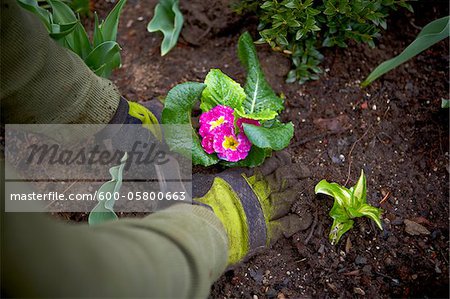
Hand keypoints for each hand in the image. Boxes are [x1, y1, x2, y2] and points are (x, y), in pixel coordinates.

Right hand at [193, 151, 312, 264]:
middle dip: (296, 171)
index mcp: (244, 179)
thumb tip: (183, 170)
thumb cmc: (197, 204)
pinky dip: (300, 219)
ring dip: (299, 189)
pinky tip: (307, 216)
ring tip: (307, 183)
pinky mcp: (270, 231)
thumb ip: (199, 177)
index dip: (279, 160)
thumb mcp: (195, 183)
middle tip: (305, 168)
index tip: (286, 156)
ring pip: (289, 195)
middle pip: (283, 177)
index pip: (268, 165)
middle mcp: (258, 191)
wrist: (203, 227)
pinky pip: (291, 224)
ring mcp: (266, 210)